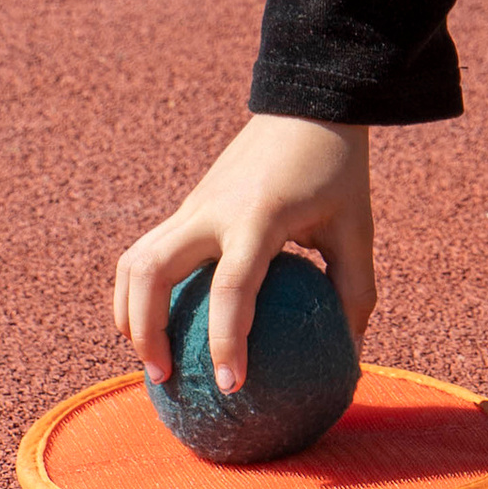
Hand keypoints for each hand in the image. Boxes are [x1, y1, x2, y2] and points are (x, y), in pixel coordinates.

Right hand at [111, 114, 373, 393]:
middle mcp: (213, 210)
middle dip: (147, 332)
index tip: (230, 386)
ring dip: (131, 313)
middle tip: (167, 379)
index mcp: (259, 216)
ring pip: (135, 261)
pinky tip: (159, 325)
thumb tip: (351, 358)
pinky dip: (140, 292)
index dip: (227, 341)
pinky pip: (147, 251)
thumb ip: (354, 291)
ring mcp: (192, 205)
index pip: (232, 287)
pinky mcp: (187, 205)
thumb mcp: (356, 227)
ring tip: (154, 359)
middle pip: (151, 272)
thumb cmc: (338, 168)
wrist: (307, 102)